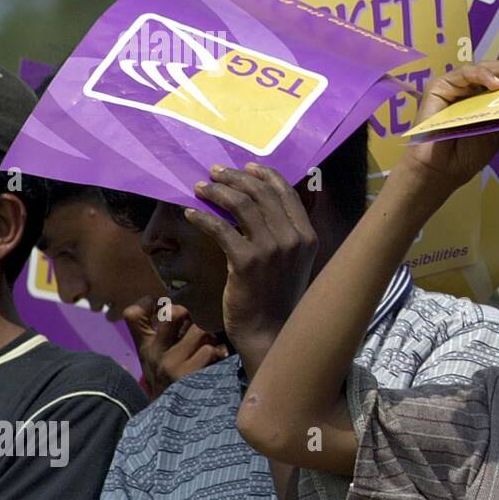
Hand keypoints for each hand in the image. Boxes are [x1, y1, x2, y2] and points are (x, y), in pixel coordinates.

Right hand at [124, 296, 227, 400]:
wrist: (170, 414)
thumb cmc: (169, 377)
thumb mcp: (158, 355)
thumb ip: (162, 331)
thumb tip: (175, 304)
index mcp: (145, 345)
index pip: (132, 314)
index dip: (147, 302)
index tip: (159, 302)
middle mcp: (154, 353)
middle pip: (173, 314)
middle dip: (190, 314)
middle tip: (194, 323)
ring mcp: (170, 365)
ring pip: (200, 331)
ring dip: (210, 336)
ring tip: (211, 345)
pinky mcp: (187, 376)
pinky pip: (210, 351)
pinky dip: (218, 353)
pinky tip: (217, 360)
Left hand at [185, 163, 317, 374]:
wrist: (269, 331)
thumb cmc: (276, 296)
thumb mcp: (292, 261)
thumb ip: (284, 234)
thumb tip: (259, 205)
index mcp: (307, 235)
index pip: (286, 192)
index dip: (264, 175)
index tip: (245, 167)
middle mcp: (293, 238)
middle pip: (262, 193)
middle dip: (235, 177)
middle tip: (214, 172)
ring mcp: (272, 249)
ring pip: (242, 205)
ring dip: (217, 191)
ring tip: (200, 187)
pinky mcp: (246, 262)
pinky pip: (221, 228)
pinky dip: (203, 216)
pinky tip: (191, 213)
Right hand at [401, 58, 498, 190]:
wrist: (442, 170)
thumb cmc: (468, 155)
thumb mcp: (498, 132)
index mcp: (485, 97)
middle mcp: (470, 88)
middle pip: (497, 71)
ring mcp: (455, 85)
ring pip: (483, 69)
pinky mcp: (440, 85)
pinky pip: (464, 75)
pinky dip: (481, 77)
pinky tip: (496, 84)